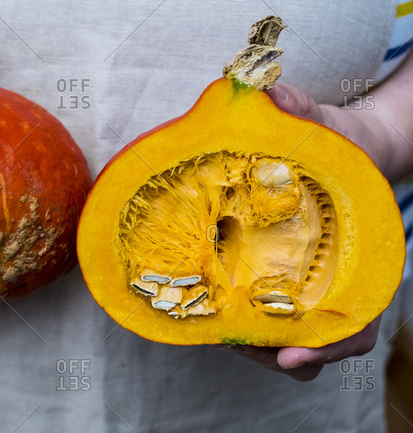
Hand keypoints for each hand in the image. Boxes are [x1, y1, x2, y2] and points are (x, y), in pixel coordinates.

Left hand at [219, 84, 386, 380]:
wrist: (354, 151)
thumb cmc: (347, 147)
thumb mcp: (332, 130)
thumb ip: (305, 113)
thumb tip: (271, 92)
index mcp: (359, 261)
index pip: (354, 322)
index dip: (326, 346)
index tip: (291, 358)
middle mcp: (338, 281)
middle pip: (314, 345)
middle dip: (272, 351)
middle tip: (232, 343)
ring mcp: (311, 285)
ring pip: (288, 338)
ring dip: (254, 343)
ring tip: (218, 332)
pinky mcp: (286, 278)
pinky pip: (270, 316)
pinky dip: (246, 321)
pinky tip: (217, 308)